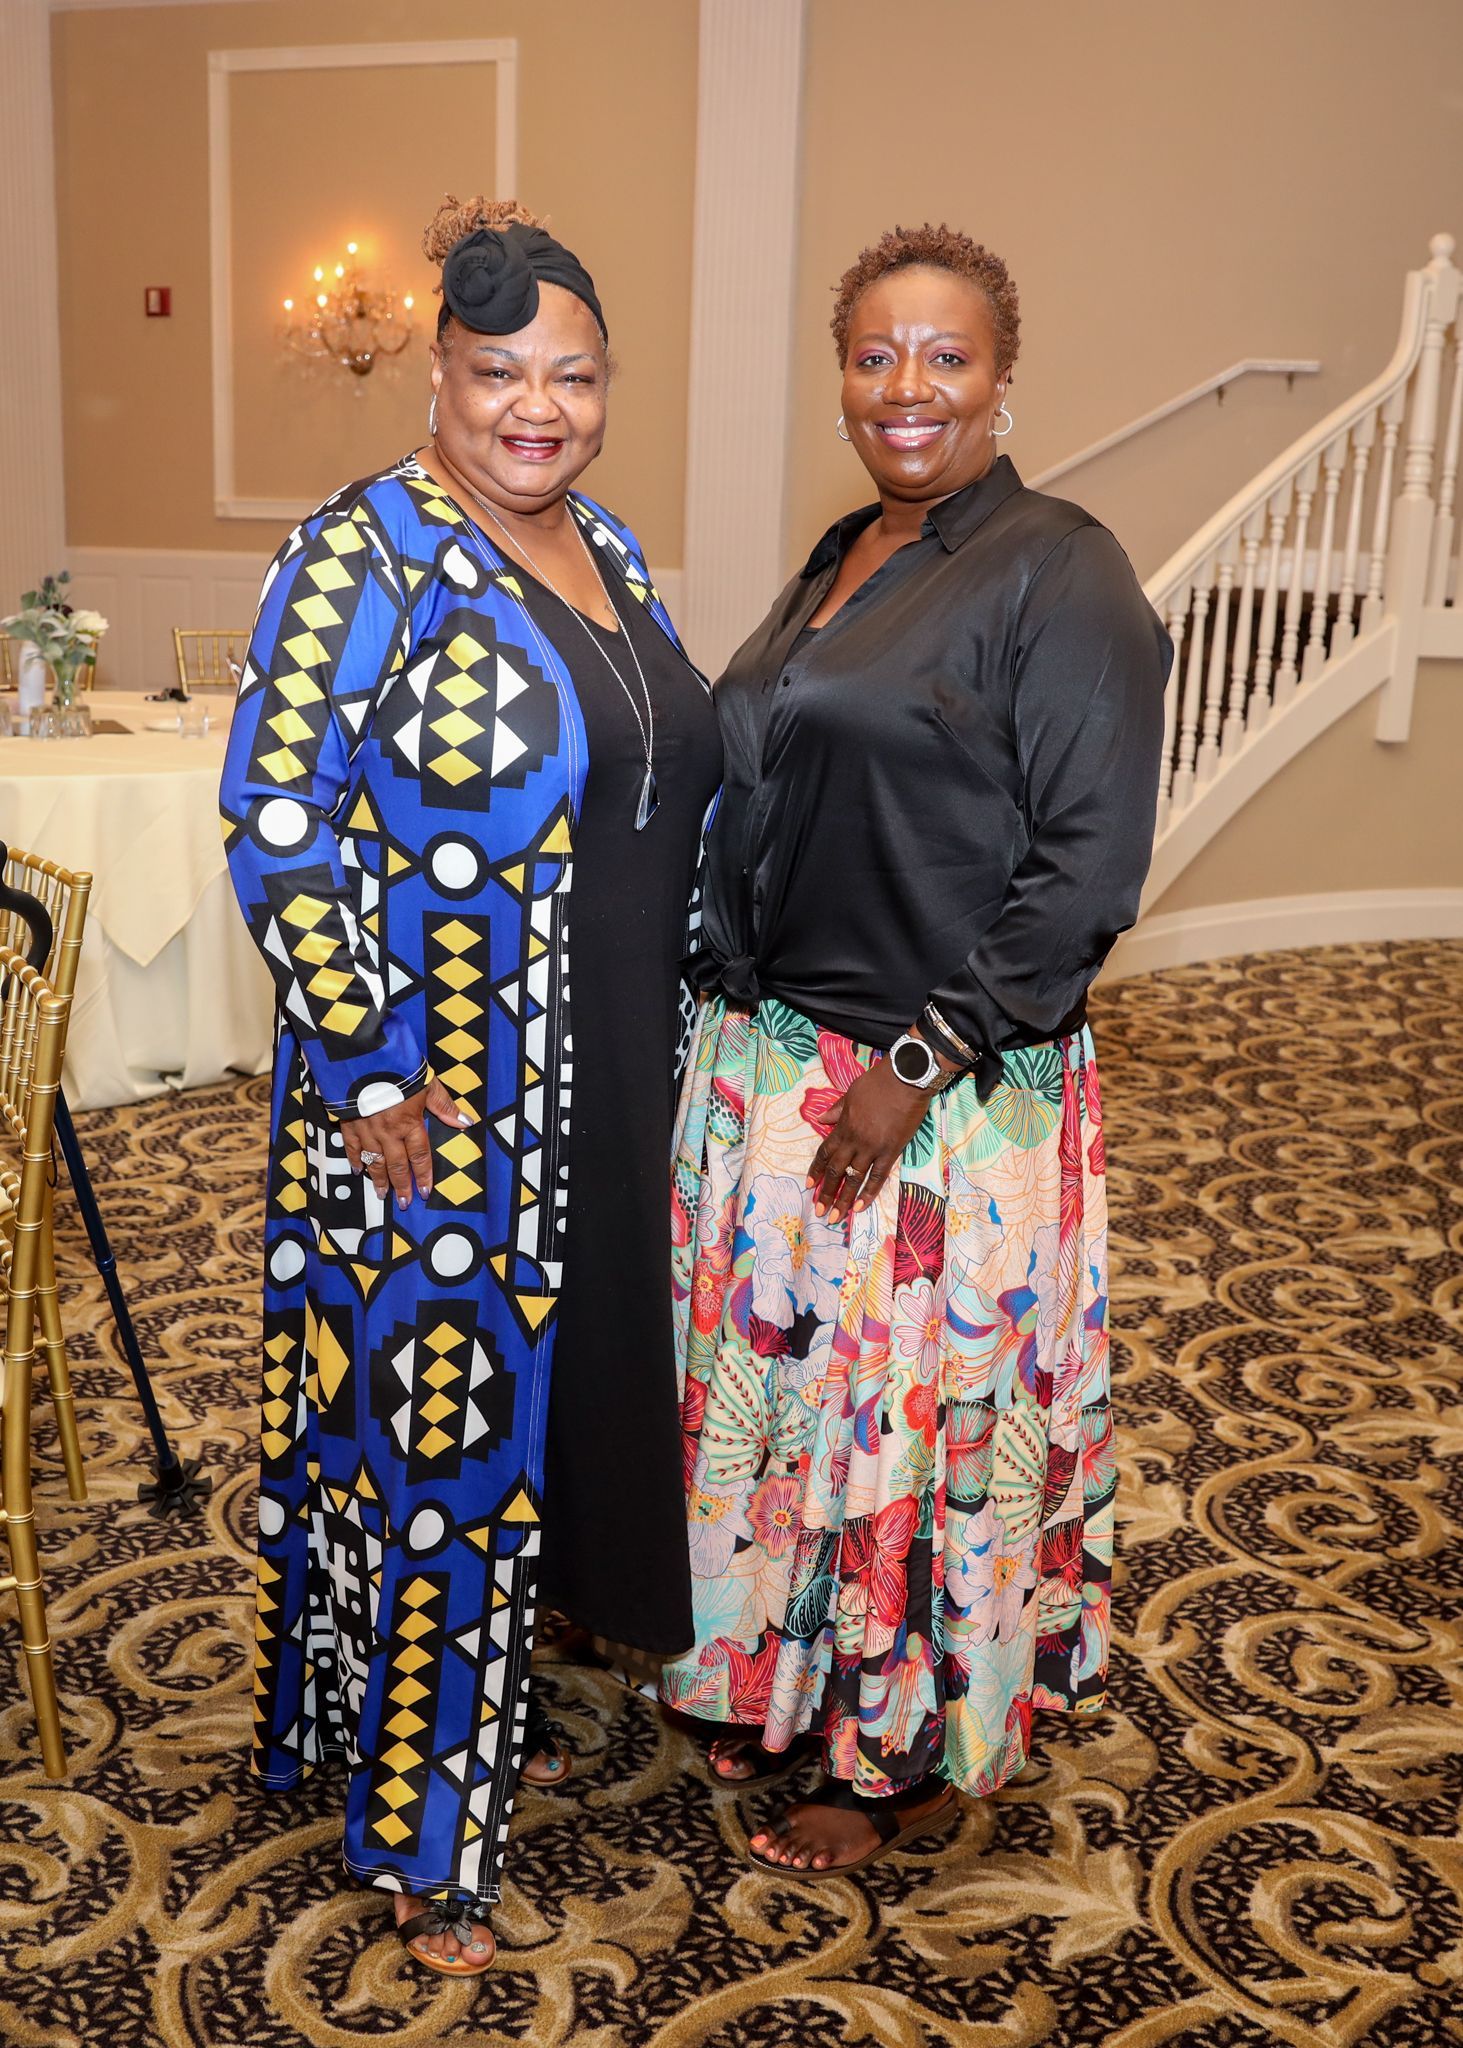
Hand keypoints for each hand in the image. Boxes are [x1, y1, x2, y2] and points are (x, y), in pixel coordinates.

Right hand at [340, 1078, 474, 1208]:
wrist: (365, 1059)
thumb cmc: (399, 1070)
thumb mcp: (427, 1084)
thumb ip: (444, 1106)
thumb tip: (466, 1122)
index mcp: (409, 1123)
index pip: (419, 1156)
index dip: (423, 1176)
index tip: (425, 1192)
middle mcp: (389, 1132)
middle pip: (397, 1165)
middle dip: (402, 1186)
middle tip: (404, 1203)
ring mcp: (367, 1130)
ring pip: (374, 1161)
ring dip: (379, 1180)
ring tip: (382, 1195)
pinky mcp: (349, 1123)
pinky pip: (352, 1147)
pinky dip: (355, 1159)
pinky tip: (358, 1170)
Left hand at [806, 1057, 946, 1225]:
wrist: (905, 1079)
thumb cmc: (878, 1083)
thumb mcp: (851, 1093)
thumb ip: (836, 1110)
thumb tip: (820, 1119)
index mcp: (843, 1126)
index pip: (824, 1153)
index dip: (816, 1171)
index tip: (809, 1186)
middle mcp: (854, 1140)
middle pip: (836, 1171)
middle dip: (826, 1192)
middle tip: (819, 1211)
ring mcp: (873, 1148)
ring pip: (854, 1178)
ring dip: (844, 1199)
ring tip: (836, 1217)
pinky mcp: (891, 1151)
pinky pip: (878, 1177)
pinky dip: (868, 1193)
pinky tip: (860, 1207)